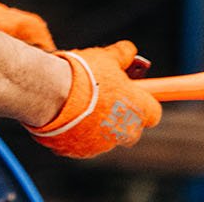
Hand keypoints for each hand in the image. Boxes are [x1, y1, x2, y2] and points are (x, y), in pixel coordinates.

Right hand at [26, 41, 161, 158]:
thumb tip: (129, 51)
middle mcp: (124, 132)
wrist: (50, 91)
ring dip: (96, 123)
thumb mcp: (105, 56)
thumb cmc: (82, 74)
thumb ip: (122, 55)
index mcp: (137, 109)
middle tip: (102, 97)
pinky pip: (82, 142)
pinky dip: (76, 131)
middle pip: (130, 128)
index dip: (142, 101)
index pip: (153, 112)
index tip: (131, 92)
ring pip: (104, 136)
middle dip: (119, 115)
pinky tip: (64, 114)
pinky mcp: (79, 152)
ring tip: (76, 102)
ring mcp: (102, 144)